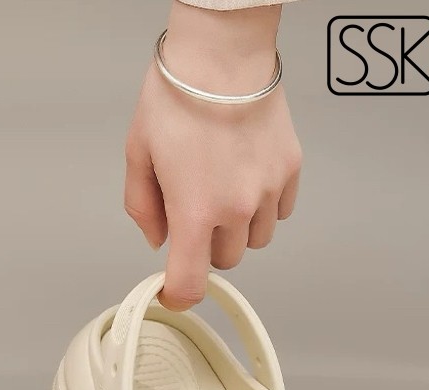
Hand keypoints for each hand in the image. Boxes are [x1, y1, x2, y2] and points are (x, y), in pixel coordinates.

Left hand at [124, 3, 301, 309]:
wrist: (221, 54)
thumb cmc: (176, 98)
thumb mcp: (138, 156)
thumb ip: (144, 208)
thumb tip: (159, 239)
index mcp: (194, 210)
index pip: (191, 281)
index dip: (179, 295)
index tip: (174, 293)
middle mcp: (237, 208)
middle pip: (225, 261)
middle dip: (206, 247)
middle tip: (194, 213)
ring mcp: (268, 191)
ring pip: (255, 240)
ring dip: (236, 229)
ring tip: (222, 190)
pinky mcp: (290, 171)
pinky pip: (279, 212)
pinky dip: (262, 207)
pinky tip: (245, 178)